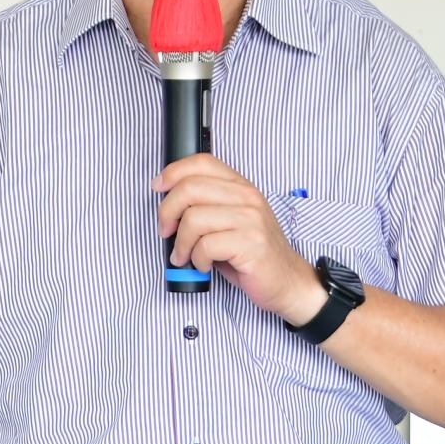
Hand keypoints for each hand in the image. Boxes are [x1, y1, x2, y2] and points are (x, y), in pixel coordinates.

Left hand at [154, 156, 326, 326]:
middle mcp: (247, 198)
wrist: (287, 281)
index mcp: (240, 187)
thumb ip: (205, 205)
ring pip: (193, 219)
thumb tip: (166, 203)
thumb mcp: (228, 221)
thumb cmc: (251, 253)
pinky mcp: (251, 244)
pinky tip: (204, 265)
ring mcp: (251, 220)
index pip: (202, 162)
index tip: (157, 188)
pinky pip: (206, 246)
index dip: (173, 172)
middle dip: (167, 213)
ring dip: (181, 243)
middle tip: (166, 232)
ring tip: (185, 256)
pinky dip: (197, 260)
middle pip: (190, 188)